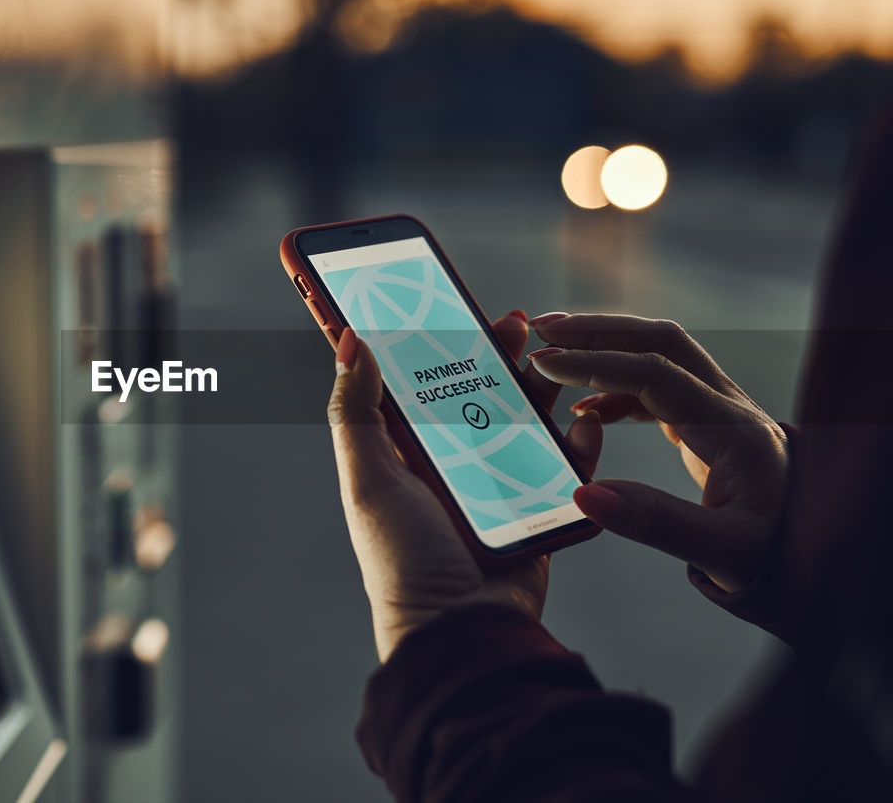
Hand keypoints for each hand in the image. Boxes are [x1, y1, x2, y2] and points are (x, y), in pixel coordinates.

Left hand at [328, 312, 602, 661]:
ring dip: (542, 387)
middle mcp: (451, 463)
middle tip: (515, 320)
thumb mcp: (368, 477)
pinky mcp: (539, 509)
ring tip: (555, 358)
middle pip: (479, 391)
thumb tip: (348, 338)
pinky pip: (565, 466)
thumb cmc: (403, 559)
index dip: (431, 340)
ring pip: (525, 420)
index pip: (418, 381)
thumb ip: (356, 410)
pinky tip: (582, 421)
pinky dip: (578, 443)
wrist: (460, 632)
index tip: (446, 298)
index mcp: (405, 452)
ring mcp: (498, 485)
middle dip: (497, 352)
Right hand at [526, 313, 788, 594]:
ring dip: (605, 347)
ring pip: (659, 354)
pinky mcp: (710, 423)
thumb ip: (655, 523)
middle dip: (598, 329)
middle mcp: (729, 406)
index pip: (655, 372)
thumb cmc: (769, 555)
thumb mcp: (720, 552)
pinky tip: (584, 410)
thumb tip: (584, 495)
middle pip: (661, 340)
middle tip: (542, 329)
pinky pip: (658, 385)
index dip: (596, 363)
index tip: (545, 364)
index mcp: (732, 429)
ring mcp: (721, 409)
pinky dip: (615, 385)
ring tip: (553, 355)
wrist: (812, 555)